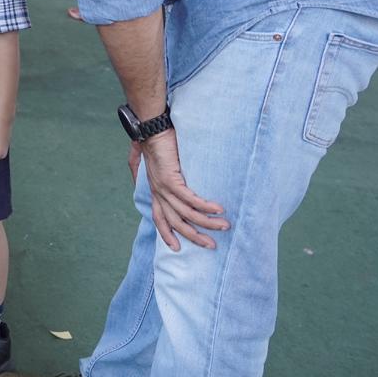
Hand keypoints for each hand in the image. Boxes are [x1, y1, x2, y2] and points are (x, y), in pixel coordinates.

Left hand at [135, 129, 228, 251]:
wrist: (152, 128)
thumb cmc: (160, 143)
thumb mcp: (161, 165)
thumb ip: (168, 177)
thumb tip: (176, 183)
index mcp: (155, 191)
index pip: (160, 219)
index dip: (167, 234)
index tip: (177, 248)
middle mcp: (158, 192)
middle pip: (175, 222)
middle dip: (194, 236)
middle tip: (211, 245)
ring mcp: (164, 187)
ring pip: (186, 213)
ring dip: (207, 222)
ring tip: (224, 227)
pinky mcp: (171, 180)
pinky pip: (190, 199)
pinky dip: (205, 207)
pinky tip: (218, 210)